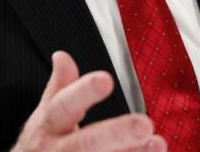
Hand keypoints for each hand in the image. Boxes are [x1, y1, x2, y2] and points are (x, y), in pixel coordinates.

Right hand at [12, 51, 166, 150]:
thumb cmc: (41, 146)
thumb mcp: (45, 116)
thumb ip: (59, 88)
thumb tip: (62, 56)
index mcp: (47, 126)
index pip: (64, 106)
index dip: (84, 93)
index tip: (106, 80)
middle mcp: (57, 150)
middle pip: (87, 143)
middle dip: (116, 134)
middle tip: (144, 124)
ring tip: (158, 143)